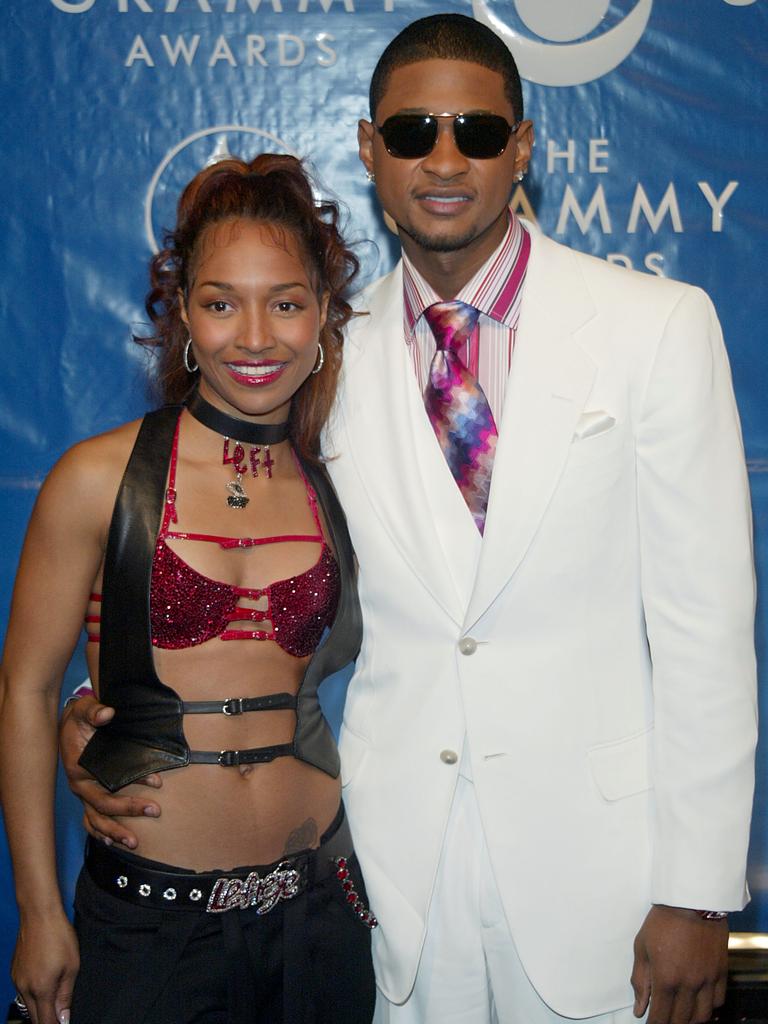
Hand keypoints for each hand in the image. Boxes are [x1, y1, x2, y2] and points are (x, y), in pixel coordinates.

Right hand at [12, 913, 78, 1023]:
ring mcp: (17, 980)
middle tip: (60, 1017)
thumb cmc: (59, 937)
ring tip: (54, 1003)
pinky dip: (33, 995)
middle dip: (47, 1020)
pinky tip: (44, 987)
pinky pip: (23, 991)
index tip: (63, 1023)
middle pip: (34, 1016)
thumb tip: (64, 1018)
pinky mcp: (15, 971)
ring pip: (27, 1004)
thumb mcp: (72, 966)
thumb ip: (66, 995)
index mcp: (41, 989)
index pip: (45, 1022)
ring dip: (40, 1008)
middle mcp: (25, 988)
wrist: (39, 915)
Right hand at [59, 696, 161, 848]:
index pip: (107, 785)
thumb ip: (94, 711)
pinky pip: (91, 819)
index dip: (131, 788)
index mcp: (78, 769)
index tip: (157, 784)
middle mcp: (79, 785)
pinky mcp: (88, 793)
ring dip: (114, 833)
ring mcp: (83, 792)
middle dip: (129, 812)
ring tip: (134, 844)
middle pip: (103, 808)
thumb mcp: (84, 709)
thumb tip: (107, 713)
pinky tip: (112, 842)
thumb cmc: (79, 717)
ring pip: (95, 820)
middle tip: (155, 811)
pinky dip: (100, 832)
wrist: (70, 722)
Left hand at [632, 904, 728, 1023]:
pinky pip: (718, 1001)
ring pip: (702, 1016)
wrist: (692, 901)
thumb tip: (639, 1008)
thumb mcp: (642, 947)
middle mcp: (688, 984)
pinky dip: (709, 1007)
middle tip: (664, 1019)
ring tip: (681, 1015)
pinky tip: (699, 1001)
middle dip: (671, 1023)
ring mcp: (707, 980)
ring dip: (690, 1020)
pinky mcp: (720, 972)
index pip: (660, 1016)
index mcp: (666, 979)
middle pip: (681, 1020)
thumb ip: (640, 980)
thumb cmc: (662, 921)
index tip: (650, 1023)